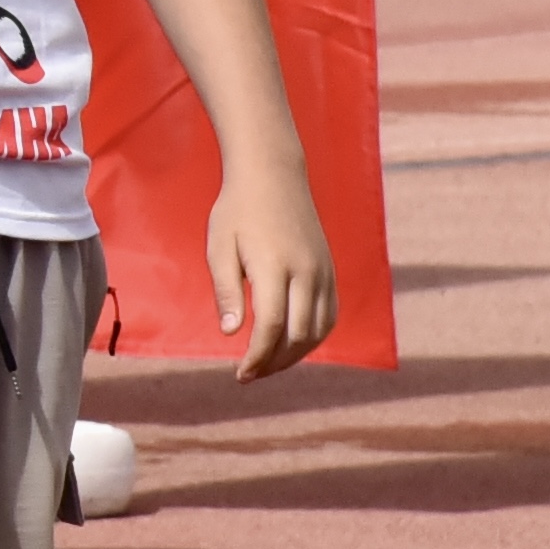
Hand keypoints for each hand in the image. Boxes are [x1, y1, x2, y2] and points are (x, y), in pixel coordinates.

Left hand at [208, 140, 337, 379]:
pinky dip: (314, 337)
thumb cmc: (237, 210)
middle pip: (298, 335)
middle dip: (275, 362)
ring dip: (296, 355)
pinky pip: (330, 315)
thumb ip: (226, 290)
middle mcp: (306, 271)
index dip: (256, 356)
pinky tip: (291, 344)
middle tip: (250, 374)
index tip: (240, 373)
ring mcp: (323, 270)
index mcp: (274, 265)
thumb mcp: (219, 246)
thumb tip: (230, 333)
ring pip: (320, 330)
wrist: (273, 174)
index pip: (270, 326)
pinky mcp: (330, 269)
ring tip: (268, 364)